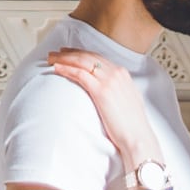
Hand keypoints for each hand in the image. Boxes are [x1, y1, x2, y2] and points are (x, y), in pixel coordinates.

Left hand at [46, 45, 163, 187]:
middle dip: (69, 53)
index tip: (69, 53)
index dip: (81, 54)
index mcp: (122, 73)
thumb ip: (118, 88)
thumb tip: (109, 88)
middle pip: (88, 56)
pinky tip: (57, 69)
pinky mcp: (101, 91)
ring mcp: (109, 80)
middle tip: (55, 53)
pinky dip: (66, 69)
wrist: (137, 136)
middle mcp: (116, 73)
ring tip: (51, 59)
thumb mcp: (129, 99)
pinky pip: (79, 74)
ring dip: (64, 59)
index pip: (97, 57)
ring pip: (81, 62)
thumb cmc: (132, 124)